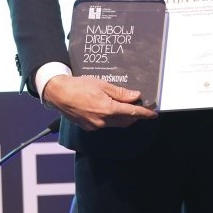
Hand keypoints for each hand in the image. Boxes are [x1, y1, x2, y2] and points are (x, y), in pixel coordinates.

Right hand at [42, 74, 157, 129]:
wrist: (59, 93)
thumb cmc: (78, 86)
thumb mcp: (101, 84)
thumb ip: (120, 92)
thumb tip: (134, 96)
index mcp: (108, 109)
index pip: (132, 113)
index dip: (144, 114)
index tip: (153, 114)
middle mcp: (103, 121)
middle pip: (126, 121)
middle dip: (134, 116)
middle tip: (138, 107)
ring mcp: (95, 126)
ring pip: (116, 124)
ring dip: (122, 118)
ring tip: (122, 107)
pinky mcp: (89, 127)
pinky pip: (105, 125)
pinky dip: (110, 119)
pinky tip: (106, 109)